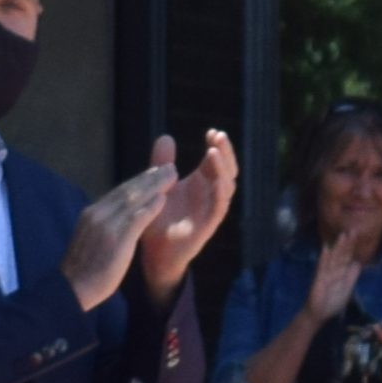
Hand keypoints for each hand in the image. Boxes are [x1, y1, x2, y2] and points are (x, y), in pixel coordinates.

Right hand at [59, 139, 177, 311]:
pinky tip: (163, 199)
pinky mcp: (115, 239)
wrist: (70, 289)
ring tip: (172, 175)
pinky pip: (135, 218)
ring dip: (154, 186)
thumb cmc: (83, 271)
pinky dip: (150, 207)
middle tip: (169, 166)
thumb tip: (115, 219)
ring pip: (133, 199)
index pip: (118, 192)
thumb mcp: (90, 240)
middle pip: (127, 190)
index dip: (139, 181)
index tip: (154, 172)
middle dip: (150, 177)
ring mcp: (105, 225)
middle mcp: (97, 214)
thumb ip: (103, 226)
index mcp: (91, 214)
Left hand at [134, 131, 238, 283]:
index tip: (211, 131)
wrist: (154, 251)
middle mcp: (210, 193)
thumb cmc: (158, 217)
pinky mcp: (208, 225)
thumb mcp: (158, 185)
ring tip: (213, 153)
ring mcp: (211, 209)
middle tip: (218, 136)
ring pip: (227, 186)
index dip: (217, 145)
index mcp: (201, 182)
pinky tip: (217, 182)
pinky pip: (220, 208)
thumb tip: (165, 136)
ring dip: (223, 169)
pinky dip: (221, 194)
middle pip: (227, 169)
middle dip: (226, 152)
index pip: (216, 159)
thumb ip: (161, 163)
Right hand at [302, 233, 366, 326]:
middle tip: (352, 229)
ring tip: (343, 235)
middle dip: (347, 243)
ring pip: (333, 258)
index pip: (347, 257)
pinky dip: (324, 258)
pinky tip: (326, 248)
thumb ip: (352, 276)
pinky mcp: (319, 280)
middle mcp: (333, 270)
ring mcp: (325, 274)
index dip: (352, 246)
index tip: (357, 234)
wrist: (319, 314)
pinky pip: (322, 268)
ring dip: (338, 247)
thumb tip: (358, 263)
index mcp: (341, 273)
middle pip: (341, 255)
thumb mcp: (346, 289)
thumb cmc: (332, 301)